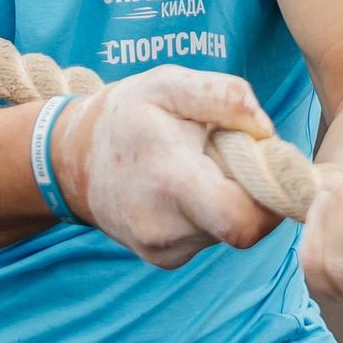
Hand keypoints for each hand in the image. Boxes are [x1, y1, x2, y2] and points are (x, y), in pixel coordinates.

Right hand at [53, 66, 281, 268]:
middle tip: (237, 164)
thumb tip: (265, 130)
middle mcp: (164, 226)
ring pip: (227, 234)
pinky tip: (186, 191)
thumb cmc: (128, 115)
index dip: (271, 198)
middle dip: (254, 201)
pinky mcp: (162, 258)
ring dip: (228, 204)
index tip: (266, 165)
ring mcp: (161, 248)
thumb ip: (223, 95)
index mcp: (171, 178)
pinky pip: (207, 240)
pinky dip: (209, 217)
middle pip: (243, 230)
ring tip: (200, 170)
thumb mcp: (168, 84)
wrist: (71, 158)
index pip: (243, 220)